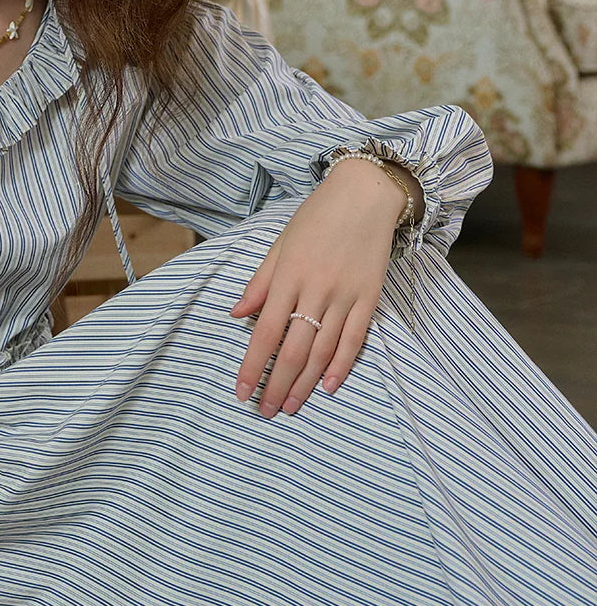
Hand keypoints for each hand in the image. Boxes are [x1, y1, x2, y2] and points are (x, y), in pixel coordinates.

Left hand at [230, 160, 409, 417]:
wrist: (365, 195)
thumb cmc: (316, 218)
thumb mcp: (279, 245)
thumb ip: (259, 283)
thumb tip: (235, 315)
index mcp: (287, 276)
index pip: (265, 332)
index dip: (252, 366)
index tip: (242, 392)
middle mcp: (315, 289)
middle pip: (293, 349)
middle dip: (277, 385)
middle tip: (265, 411)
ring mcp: (345, 295)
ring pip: (322, 350)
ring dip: (305, 383)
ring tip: (291, 406)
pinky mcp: (369, 297)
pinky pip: (355, 338)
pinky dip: (342, 365)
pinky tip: (329, 387)